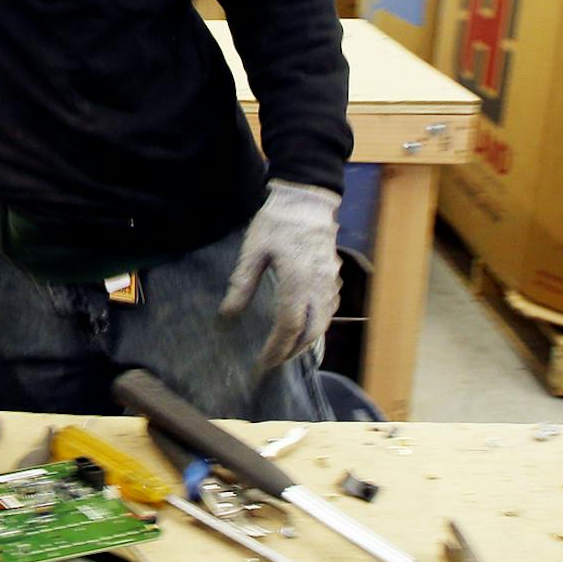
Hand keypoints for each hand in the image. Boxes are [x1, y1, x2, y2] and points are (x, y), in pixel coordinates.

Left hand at [220, 181, 341, 369]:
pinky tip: (304, 328)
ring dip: (307, 341)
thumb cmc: (277, 222)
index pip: (289, 325)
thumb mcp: (253, 250)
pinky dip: (317, 326)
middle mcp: (320, 286)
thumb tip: (227, 314)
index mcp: (298, 281)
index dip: (276, 347)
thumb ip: (242, 283)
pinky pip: (330, 310)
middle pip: (311, 331)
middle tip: (273, 362)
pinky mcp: (335, 277)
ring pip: (324, 323)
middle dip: (293, 351)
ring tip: (286, 351)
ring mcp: (331, 282)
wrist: (307, 200)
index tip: (262, 361)